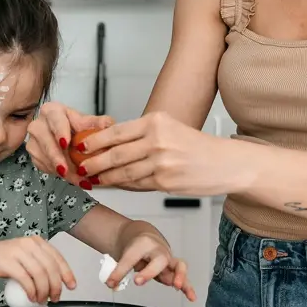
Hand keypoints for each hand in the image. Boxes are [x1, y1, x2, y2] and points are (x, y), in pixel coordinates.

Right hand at [0, 236, 75, 303]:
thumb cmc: (0, 261)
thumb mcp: (23, 257)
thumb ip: (37, 264)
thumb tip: (55, 282)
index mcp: (36, 241)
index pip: (57, 257)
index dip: (67, 273)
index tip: (72, 286)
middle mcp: (28, 243)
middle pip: (50, 267)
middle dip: (56, 286)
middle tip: (55, 298)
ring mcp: (18, 251)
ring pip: (40, 274)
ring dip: (44, 291)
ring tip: (42, 300)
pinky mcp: (7, 262)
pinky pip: (25, 279)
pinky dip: (31, 291)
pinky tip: (32, 298)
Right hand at [27, 102, 113, 184]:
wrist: (67, 136)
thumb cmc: (74, 126)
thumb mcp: (87, 122)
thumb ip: (97, 123)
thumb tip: (108, 124)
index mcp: (52, 111)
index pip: (54, 119)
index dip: (60, 131)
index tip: (66, 144)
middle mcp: (39, 124)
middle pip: (45, 140)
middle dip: (57, 157)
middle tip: (67, 170)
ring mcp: (34, 140)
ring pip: (43, 156)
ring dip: (61, 170)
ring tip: (78, 179)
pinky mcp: (34, 154)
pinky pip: (44, 166)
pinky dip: (59, 174)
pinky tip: (72, 178)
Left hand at [73, 112, 254, 195]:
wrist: (226, 163)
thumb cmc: (197, 148)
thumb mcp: (170, 130)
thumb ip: (143, 136)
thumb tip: (110, 145)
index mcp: (157, 121)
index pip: (117, 131)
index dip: (95, 141)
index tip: (80, 147)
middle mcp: (158, 139)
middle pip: (116, 153)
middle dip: (94, 162)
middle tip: (81, 167)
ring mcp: (161, 161)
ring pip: (124, 172)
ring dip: (105, 177)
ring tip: (93, 180)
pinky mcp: (165, 180)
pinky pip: (137, 184)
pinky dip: (123, 186)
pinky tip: (114, 185)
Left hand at [107, 232, 195, 300]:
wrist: (144, 236)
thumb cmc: (136, 246)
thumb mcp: (124, 255)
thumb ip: (118, 271)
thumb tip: (111, 285)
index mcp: (143, 244)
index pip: (131, 257)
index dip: (121, 270)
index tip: (111, 282)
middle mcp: (158, 250)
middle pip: (159, 259)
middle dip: (150, 271)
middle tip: (138, 281)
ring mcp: (167, 260)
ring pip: (178, 266)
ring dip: (179, 276)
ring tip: (178, 287)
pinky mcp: (172, 269)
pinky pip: (183, 277)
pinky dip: (187, 287)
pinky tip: (191, 297)